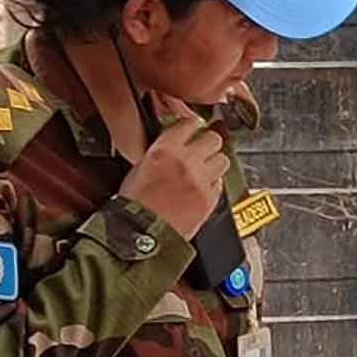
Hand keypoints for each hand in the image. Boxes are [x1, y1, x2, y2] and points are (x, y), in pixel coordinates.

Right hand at [119, 95, 227, 240]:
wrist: (141, 233)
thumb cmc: (134, 204)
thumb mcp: (139, 167)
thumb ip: (161, 150)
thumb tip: (175, 142)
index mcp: (165, 149)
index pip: (190, 123)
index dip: (192, 126)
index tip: (192, 128)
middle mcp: (187, 162)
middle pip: (213, 139)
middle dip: (207, 143)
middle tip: (200, 149)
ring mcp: (202, 181)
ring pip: (222, 159)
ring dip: (214, 162)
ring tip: (203, 169)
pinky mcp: (211, 199)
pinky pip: (220, 183)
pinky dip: (214, 183)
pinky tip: (201, 188)